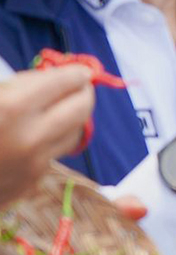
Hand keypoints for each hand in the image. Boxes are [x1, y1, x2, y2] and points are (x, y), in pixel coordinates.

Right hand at [0, 66, 94, 205]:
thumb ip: (17, 84)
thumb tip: (54, 74)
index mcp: (13, 107)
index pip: (67, 81)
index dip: (75, 72)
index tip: (79, 69)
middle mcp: (30, 138)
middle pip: (82, 107)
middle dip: (83, 92)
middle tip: (78, 85)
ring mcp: (32, 165)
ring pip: (74, 133)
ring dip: (72, 118)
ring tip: (60, 108)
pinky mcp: (28, 184)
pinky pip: (52, 155)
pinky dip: (50, 142)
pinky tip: (34, 135)